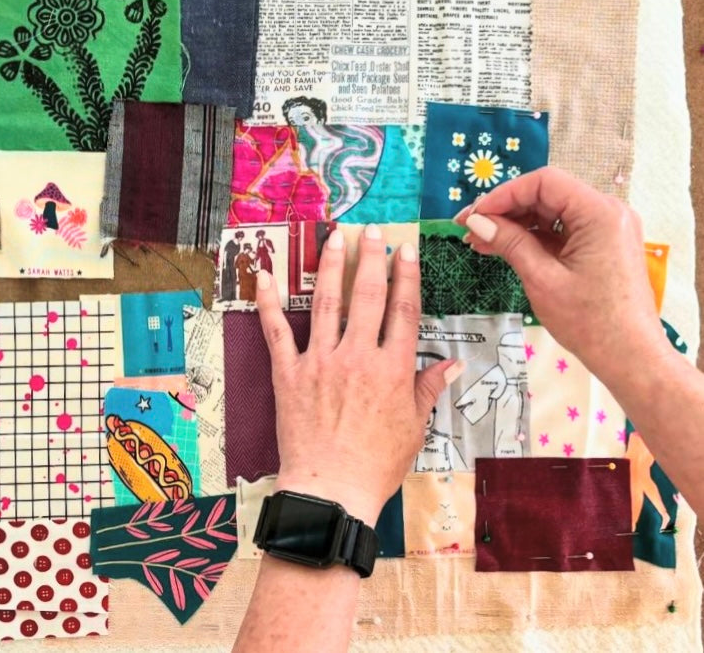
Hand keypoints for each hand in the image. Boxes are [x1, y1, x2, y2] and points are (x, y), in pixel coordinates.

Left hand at [255, 225, 460, 524]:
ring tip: (334, 237)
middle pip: (367, 296)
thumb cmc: (377, 464)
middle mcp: (357, 356)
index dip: (405, 276)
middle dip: (370, 258)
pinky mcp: (288, 373)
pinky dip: (269, 302)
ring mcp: (320, 362)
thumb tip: (452, 364)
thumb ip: (428, 388)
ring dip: (331, 266)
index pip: (403, 310)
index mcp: (392, 369)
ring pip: (327, 303)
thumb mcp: (415, 427)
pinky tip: (266, 275)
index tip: (405, 249)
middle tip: (372, 231)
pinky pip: (277, 331)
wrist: (332, 489)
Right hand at [454, 167, 671, 382]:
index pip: (544, 183)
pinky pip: (562, 230)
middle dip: (506, 210)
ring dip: (516, 224)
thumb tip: (476, 222)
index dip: (503, 194)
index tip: (474, 216)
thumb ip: (510, 243)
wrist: (630, 357)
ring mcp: (607, 229)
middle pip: (548, 195)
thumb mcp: (542, 279)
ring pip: (552, 213)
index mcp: (600, 214)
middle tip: (469, 229)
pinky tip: (504, 248)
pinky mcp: (603, 245)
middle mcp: (608, 212)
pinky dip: (533, 237)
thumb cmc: (590, 321)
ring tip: (479, 242)